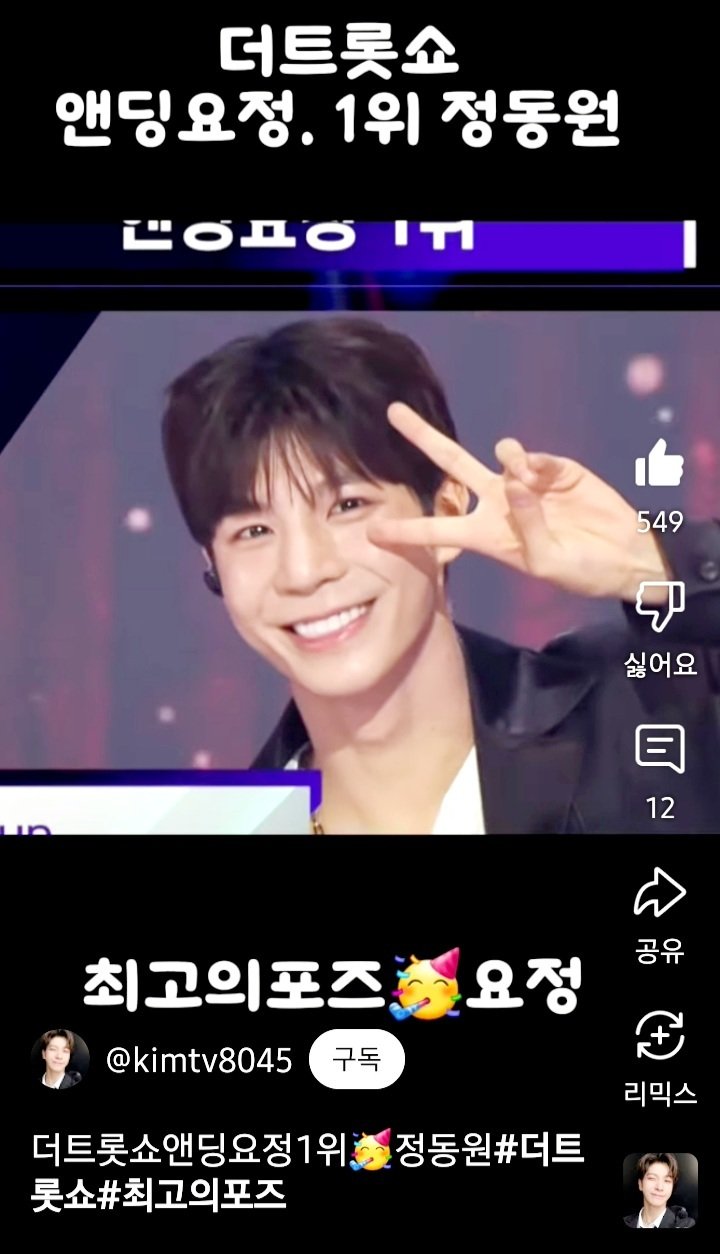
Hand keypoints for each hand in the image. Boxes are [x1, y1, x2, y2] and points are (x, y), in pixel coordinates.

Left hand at [368, 404, 671, 602]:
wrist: (623, 555)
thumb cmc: (581, 571)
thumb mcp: (549, 563)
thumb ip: (528, 526)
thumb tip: (515, 482)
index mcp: (486, 535)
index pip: (437, 531)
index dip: (406, 532)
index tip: (372, 531)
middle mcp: (497, 504)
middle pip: (452, 464)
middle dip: (424, 438)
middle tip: (394, 413)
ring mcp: (524, 483)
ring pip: (500, 455)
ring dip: (508, 461)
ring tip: (526, 480)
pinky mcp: (554, 469)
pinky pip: (533, 456)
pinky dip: (536, 463)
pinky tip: (544, 478)